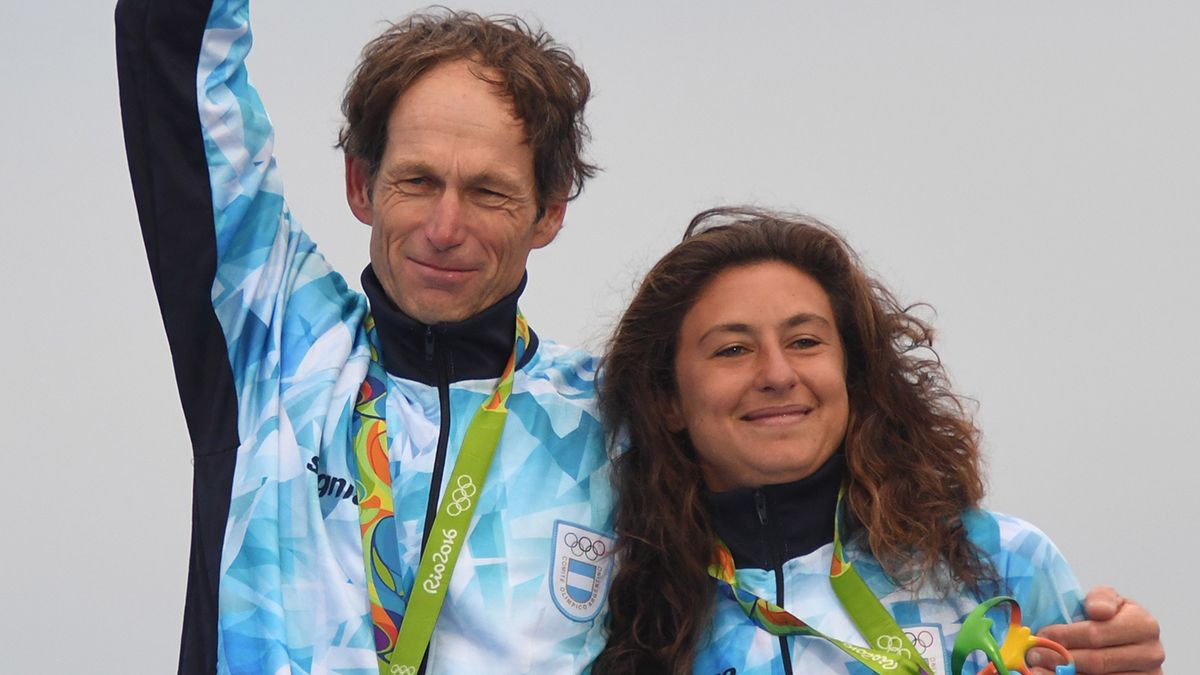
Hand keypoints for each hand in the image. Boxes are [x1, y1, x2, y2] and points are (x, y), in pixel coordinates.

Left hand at [1027, 586, 1162, 673]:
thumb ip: (1101, 598)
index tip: (1042, 634)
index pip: (1097, 634)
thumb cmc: (1112, 618)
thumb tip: (1098, 611)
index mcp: (1144, 625)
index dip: (1065, 636)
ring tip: (1037, 669)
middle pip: (1097, 662)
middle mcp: (1151, 654)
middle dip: (1059, 657)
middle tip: (1033, 654)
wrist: (1127, 641)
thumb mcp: (1107, 600)